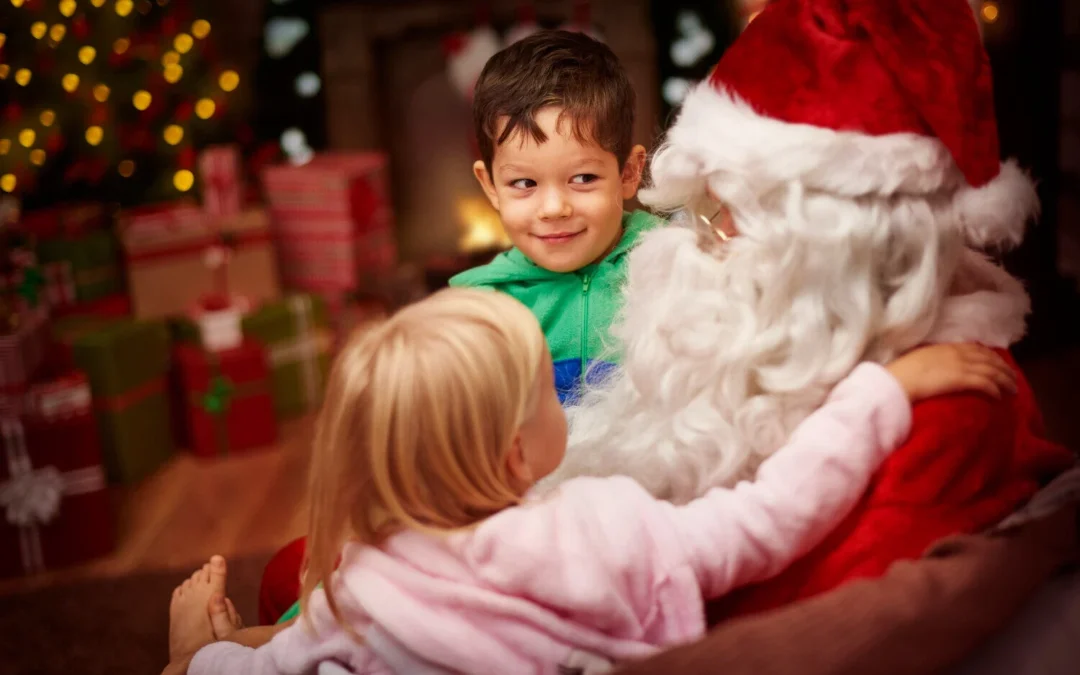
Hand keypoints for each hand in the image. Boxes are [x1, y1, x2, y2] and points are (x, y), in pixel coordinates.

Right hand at [885, 343, 1016, 402]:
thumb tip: (939, 368)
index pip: (976, 348)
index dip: (991, 356)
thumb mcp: (919, 360)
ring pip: (991, 370)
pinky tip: (999, 396)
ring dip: (1005, 380)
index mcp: (945, 347)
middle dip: (1004, 368)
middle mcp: (956, 353)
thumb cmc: (901, 374)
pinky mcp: (961, 379)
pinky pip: (985, 382)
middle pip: (989, 358)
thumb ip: (933, 361)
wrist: (895, 381)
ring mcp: (959, 365)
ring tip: (1013, 389)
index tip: (999, 363)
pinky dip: (995, 389)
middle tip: (1013, 377)